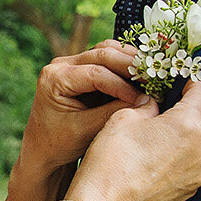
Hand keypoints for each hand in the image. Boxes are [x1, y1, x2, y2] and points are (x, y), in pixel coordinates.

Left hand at [17, 43, 147, 177]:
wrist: (44, 149)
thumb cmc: (60, 143)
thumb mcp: (86, 130)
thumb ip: (112, 113)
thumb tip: (145, 100)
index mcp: (54, 79)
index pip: (95, 73)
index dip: (122, 85)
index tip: (143, 99)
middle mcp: (60, 65)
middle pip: (102, 54)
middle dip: (131, 66)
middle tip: (156, 78)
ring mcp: (70, 64)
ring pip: (106, 51)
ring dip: (130, 61)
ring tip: (152, 74)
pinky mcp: (82, 69)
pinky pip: (106, 60)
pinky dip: (125, 66)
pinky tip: (143, 76)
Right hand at [69, 81, 200, 200]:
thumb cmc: (112, 159)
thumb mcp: (124, 117)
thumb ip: (147, 105)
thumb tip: (154, 104)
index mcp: (189, 125)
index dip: (190, 83)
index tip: (181, 80)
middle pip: (199, 119)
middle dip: (181, 111)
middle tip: (159, 108)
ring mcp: (198, 172)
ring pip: (193, 143)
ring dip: (178, 136)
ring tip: (151, 138)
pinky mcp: (189, 189)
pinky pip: (188, 164)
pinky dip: (175, 157)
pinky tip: (151, 159)